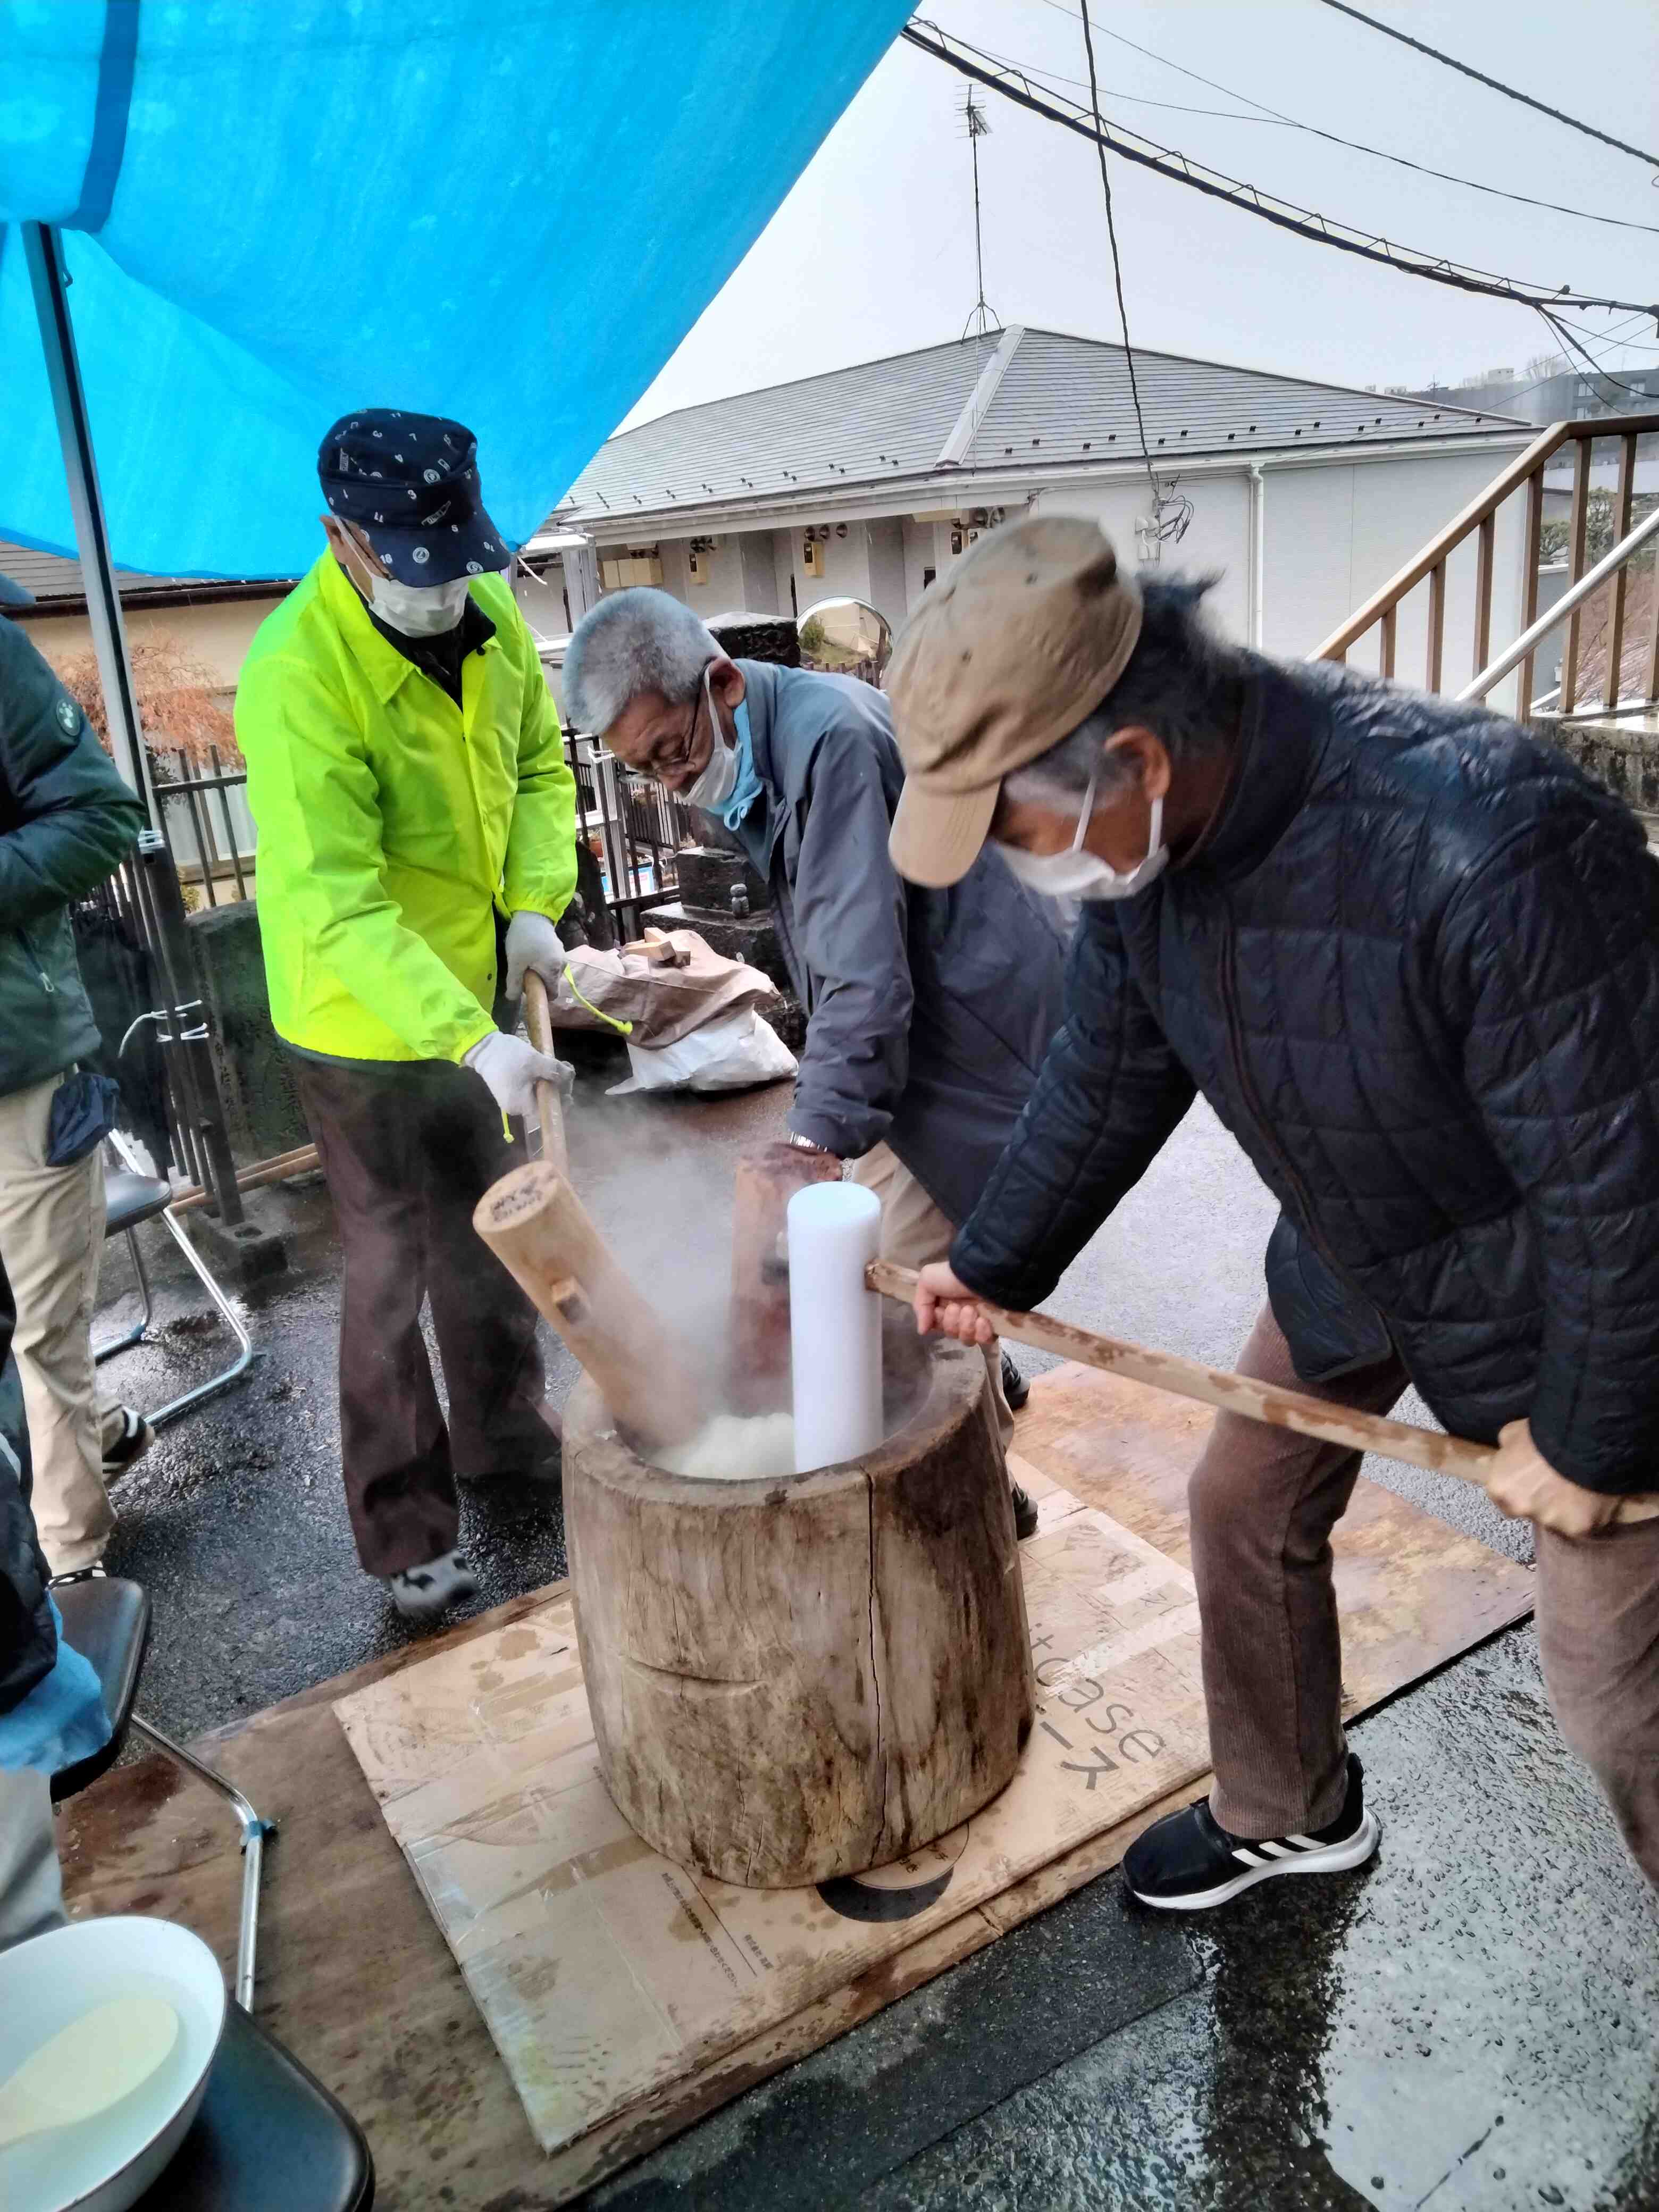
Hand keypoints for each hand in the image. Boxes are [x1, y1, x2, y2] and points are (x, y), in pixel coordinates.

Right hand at [464, 1031, 567, 1124]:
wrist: (483, 1046)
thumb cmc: (509, 1056)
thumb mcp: (536, 1061)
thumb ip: (555, 1071)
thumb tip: (570, 1076)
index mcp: (521, 1106)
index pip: (547, 1110)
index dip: (561, 1101)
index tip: (570, 1088)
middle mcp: (516, 1108)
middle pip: (543, 1103)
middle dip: (558, 1088)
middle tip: (566, 1069)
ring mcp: (511, 1099)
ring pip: (538, 1095)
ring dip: (550, 1082)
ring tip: (560, 1067)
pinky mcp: (510, 1090)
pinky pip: (530, 1090)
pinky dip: (540, 1081)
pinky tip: (547, 1069)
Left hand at [503, 910, 563, 998]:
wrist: (532, 912)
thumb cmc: (523, 938)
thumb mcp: (514, 962)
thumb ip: (514, 982)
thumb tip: (512, 998)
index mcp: (554, 970)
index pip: (552, 994)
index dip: (540, 994)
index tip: (527, 986)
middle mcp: (562, 965)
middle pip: (551, 983)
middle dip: (538, 982)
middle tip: (523, 971)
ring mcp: (562, 955)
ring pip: (550, 972)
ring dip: (539, 971)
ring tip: (526, 960)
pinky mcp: (559, 948)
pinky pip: (551, 963)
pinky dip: (542, 963)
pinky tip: (532, 952)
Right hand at [915, 1260, 997, 1347]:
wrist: (982, 1272)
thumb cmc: (952, 1275)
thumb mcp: (927, 1281)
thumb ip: (920, 1306)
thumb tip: (922, 1331)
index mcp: (946, 1305)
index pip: (939, 1326)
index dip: (938, 1321)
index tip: (940, 1310)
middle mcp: (962, 1314)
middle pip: (952, 1333)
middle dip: (952, 1322)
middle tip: (956, 1307)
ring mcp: (979, 1321)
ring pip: (966, 1339)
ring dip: (966, 1325)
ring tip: (971, 1310)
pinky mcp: (995, 1326)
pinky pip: (985, 1340)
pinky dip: (982, 1332)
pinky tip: (983, 1320)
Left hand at [1485, 1420, 1624, 1537]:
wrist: (1585, 1439)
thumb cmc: (1545, 1433)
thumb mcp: (1513, 1434)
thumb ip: (1504, 1454)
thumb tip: (1492, 1462)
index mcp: (1501, 1488)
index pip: (1503, 1499)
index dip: (1518, 1490)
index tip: (1531, 1481)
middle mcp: (1522, 1508)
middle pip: (1530, 1511)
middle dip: (1540, 1501)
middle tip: (1556, 1482)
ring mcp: (1552, 1521)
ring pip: (1558, 1520)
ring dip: (1566, 1509)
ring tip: (1579, 1488)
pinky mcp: (1580, 1528)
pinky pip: (1584, 1524)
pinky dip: (1589, 1514)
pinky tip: (1595, 1497)